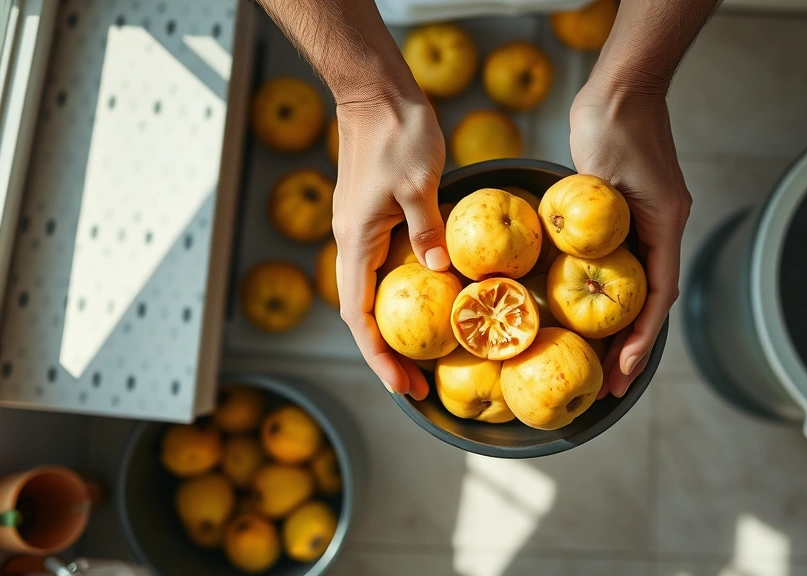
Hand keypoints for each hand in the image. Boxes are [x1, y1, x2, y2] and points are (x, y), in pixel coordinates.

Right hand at [333, 94, 446, 400]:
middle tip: (420, 389)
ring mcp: (364, 232)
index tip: (401, 387)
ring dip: (398, 332)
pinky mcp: (378, 220)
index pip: (359, 317)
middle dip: (389, 357)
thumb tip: (442, 273)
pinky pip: (389, 271)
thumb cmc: (396, 131)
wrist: (376, 91)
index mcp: (355, 242)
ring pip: (377, 296)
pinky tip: (435, 307)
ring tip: (426, 362)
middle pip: (366, 316)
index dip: (379, 358)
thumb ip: (429, 229)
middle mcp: (353, 244)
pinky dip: (407, 299)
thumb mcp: (419, 181)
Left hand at [569, 82, 691, 398]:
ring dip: (621, 326)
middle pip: (650, 302)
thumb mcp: (597, 172)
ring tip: (600, 365)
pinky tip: (589, 313)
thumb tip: (573, 254)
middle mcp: (662, 229)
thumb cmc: (612, 120)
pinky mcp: (627, 217)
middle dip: (632, 348)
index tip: (623, 372)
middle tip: (610, 388)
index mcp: (665, 224)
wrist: (623, 87)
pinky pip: (622, 265)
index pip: (658, 296)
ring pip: (637, 288)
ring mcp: (647, 224)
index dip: (641, 340)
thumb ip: (590, 213)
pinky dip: (609, 294)